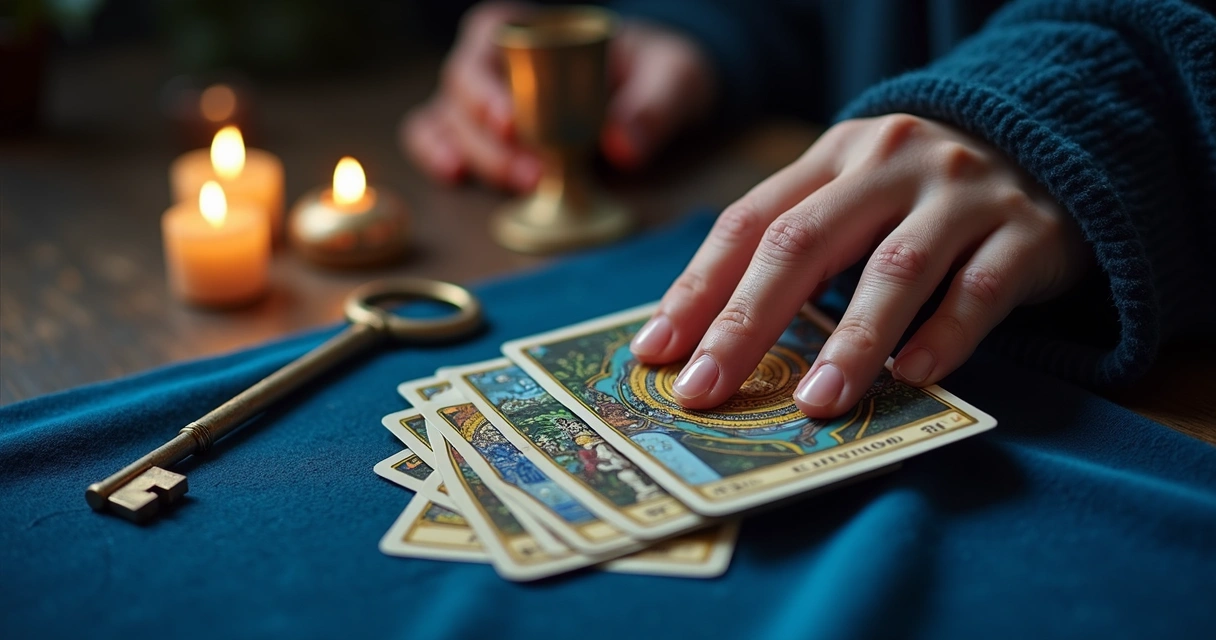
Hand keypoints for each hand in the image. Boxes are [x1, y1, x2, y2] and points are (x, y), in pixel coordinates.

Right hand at [400, 1, 716, 190]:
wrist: (657, 91)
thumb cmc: (655, 69)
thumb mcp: (672, 76)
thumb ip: (655, 105)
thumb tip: (622, 148)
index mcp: (527, 27)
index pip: (484, 41)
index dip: (487, 85)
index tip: (512, 123)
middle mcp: (494, 60)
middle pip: (460, 91)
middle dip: (488, 139)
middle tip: (529, 173)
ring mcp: (482, 98)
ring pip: (447, 120)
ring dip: (476, 156)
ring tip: (520, 184)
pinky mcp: (483, 133)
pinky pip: (439, 138)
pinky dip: (438, 156)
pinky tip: (455, 177)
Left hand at [630, 114, 1091, 417]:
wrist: (1049, 142)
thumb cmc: (921, 193)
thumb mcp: (853, 195)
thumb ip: (796, 247)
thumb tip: (713, 340)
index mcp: (832, 156)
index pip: (749, 222)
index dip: (698, 290)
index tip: (657, 352)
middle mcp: (889, 164)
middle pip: (803, 243)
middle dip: (746, 322)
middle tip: (706, 389)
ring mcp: (960, 193)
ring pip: (894, 268)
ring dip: (850, 341)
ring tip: (814, 403)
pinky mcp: (1027, 231)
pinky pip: (980, 289)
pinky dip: (944, 335)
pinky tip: (913, 377)